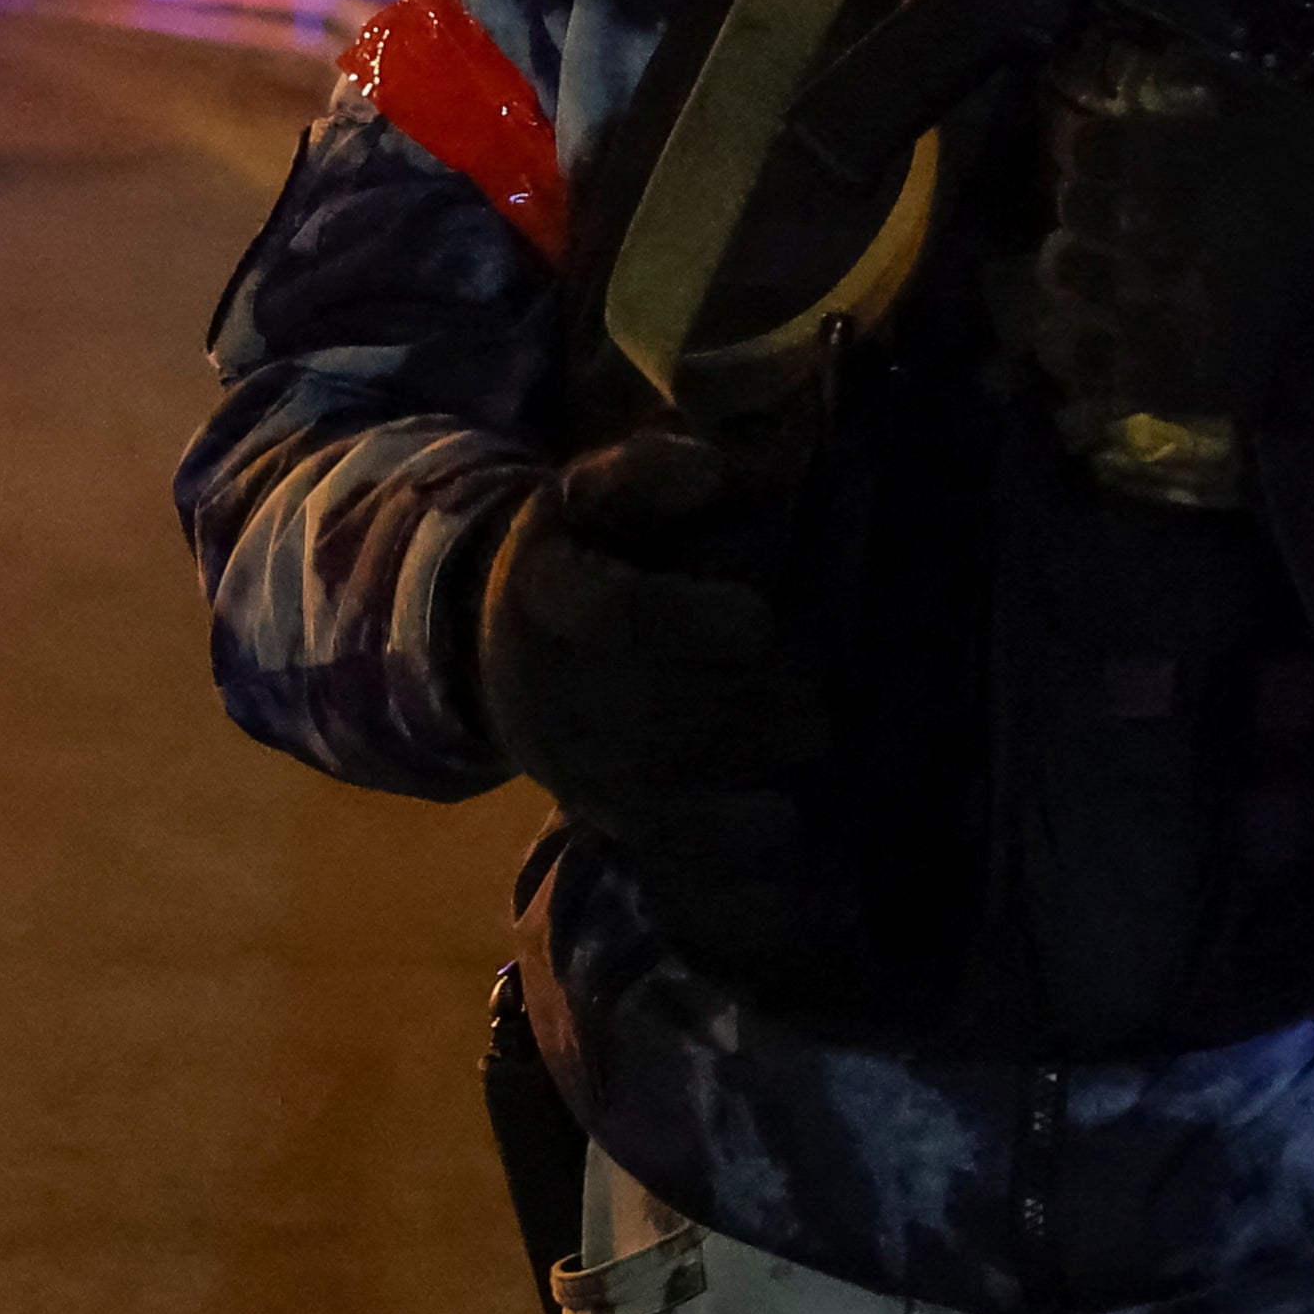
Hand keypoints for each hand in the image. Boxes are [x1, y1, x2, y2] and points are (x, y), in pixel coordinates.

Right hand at [477, 434, 838, 980]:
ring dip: (745, 760)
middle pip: (649, 706)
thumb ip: (649, 474)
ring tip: (815, 732)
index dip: (685, 621)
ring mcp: (571, 762)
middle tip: (817, 685)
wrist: (496, 648)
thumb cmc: (580, 553)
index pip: (611, 615)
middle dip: (742, 699)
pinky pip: (661, 841)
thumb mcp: (592, 494)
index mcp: (547, 595)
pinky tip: (786, 826)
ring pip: (661, 776)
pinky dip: (725, 842)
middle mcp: (549, 690)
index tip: (759, 620)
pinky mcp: (602, 812)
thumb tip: (717, 471)